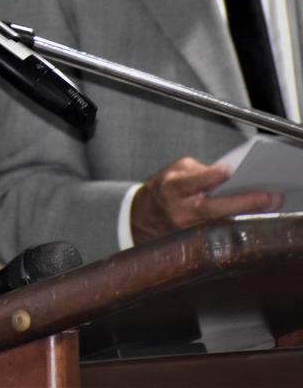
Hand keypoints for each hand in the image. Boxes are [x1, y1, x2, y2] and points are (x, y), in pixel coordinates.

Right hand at [131, 156, 282, 244]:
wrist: (143, 217)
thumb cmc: (163, 189)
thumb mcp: (174, 172)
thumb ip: (200, 172)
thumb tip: (228, 176)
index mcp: (171, 190)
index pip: (191, 183)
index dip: (209, 177)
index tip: (228, 171)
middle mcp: (179, 212)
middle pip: (213, 209)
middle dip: (242, 202)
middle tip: (267, 197)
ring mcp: (188, 230)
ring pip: (222, 223)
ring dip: (246, 213)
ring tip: (268, 203)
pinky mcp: (196, 241)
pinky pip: (221, 231)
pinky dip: (238, 222)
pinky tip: (254, 214)